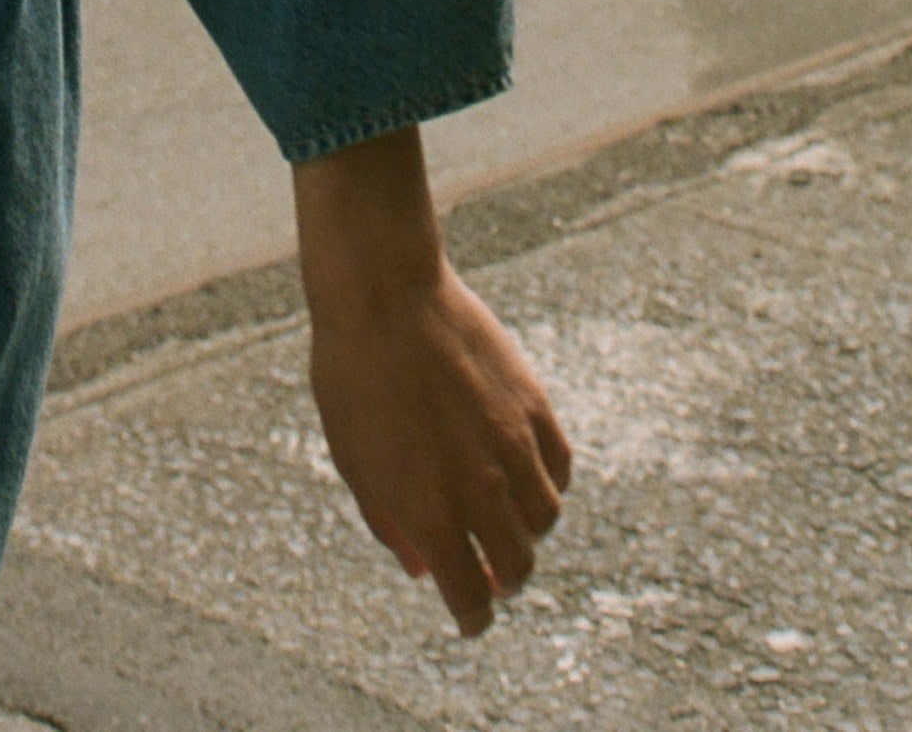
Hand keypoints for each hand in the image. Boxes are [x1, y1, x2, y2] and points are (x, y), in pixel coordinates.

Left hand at [294, 131, 571, 635]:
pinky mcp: (533, 406)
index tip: (469, 617)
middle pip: (518, 567)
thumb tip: (419, 565)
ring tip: (504, 517)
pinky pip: (559, 467)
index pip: (470, 599)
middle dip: (503, 579)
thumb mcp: (353, 458)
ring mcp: (514, 446)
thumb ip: (388, 521)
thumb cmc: (352, 375)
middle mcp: (482, 490)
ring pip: (545, 520)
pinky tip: (525, 473)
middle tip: (489, 570)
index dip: (471, 618)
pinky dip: (548, 483)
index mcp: (432, 513)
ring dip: (526, 531)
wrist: (383, 292)